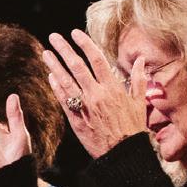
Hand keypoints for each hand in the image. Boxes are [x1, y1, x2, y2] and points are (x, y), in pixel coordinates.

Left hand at [41, 31, 143, 158]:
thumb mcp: (139, 102)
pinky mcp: (76, 119)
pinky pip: (63, 99)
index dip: (84, 44)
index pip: (96, 59)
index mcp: (113, 88)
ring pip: (66, 82)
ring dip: (54, 66)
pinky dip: (56, 87)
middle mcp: (97, 95)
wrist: (122, 153)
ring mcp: (84, 107)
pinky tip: (50, 76)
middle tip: (54, 37)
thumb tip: (141, 60)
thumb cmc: (133, 128)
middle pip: (77, 66)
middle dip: (64, 50)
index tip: (74, 33)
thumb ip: (138, 79)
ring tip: (46, 53)